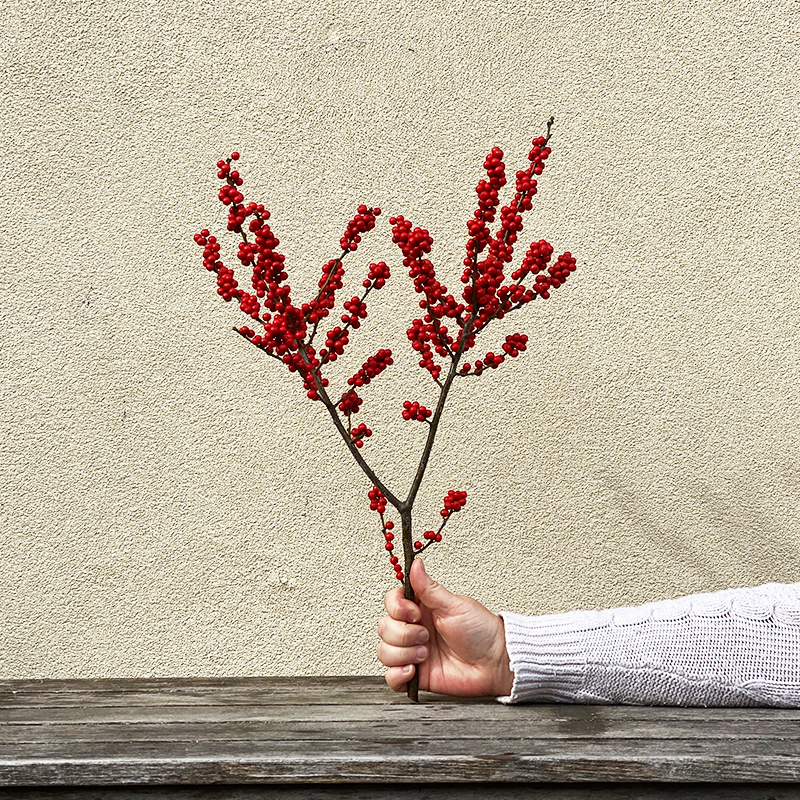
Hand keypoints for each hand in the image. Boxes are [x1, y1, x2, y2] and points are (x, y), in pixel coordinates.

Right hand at [376, 558, 513, 696]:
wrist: (495, 663)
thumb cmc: (482, 632)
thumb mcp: (455, 605)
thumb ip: (430, 588)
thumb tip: (416, 564)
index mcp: (422, 609)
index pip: (391, 603)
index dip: (397, 608)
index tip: (415, 614)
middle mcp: (414, 629)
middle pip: (384, 627)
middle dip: (404, 634)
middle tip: (427, 636)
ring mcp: (413, 652)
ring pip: (384, 651)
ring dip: (404, 653)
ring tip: (426, 654)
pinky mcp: (415, 675)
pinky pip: (390, 678)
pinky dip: (398, 674)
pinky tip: (414, 670)